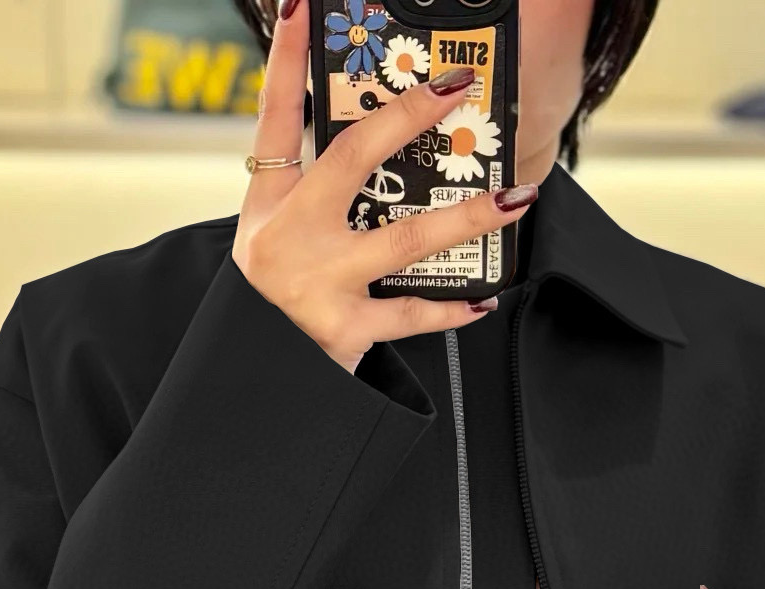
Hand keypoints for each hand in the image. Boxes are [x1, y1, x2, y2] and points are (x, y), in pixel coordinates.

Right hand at [232, 0, 538, 373]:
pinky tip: (482, 298)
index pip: (277, 116)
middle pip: (352, 160)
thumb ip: (314, 191)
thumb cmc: (270, 301)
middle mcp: (289, 236)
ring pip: (403, 242)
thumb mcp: (272, 236)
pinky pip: (410, 315)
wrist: (252, 376)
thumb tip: (372, 142)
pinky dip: (449, 309)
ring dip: (465, 217)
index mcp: (270, 203)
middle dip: (406, 118)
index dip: (290, 59)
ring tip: (513, 198)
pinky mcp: (343, 330)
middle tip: (454, 90)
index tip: (305, 8)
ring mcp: (317, 283)